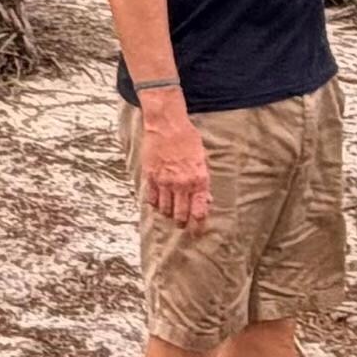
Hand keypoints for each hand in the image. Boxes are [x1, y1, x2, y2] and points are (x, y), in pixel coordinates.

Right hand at [137, 103, 212, 229]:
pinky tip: (159, 201)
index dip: (198, 226)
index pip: (199, 212)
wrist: (167, 124)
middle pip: (181, 216)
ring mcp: (165, 181)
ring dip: (169, 214)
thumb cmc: (187, 138)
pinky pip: (152, 199)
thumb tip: (206, 199)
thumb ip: (203, 181)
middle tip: (183, 224)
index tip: (197, 232)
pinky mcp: (151, 176)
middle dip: (182, 223)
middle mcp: (182, 184)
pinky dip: (155, 204)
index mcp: (198, 180)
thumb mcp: (202, 159)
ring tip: (171, 212)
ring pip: (165, 210)